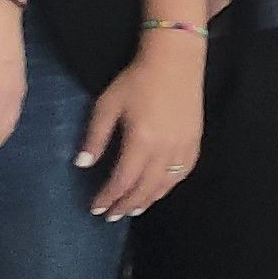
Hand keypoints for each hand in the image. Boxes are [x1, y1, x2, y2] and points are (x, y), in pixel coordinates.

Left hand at [78, 44, 204, 219]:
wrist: (175, 63)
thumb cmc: (137, 80)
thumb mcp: (107, 105)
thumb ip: (96, 137)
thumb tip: (83, 164)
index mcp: (141, 141)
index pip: (123, 180)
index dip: (108, 197)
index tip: (96, 208)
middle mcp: (165, 150)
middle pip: (144, 188)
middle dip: (126, 204)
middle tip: (111, 216)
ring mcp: (183, 148)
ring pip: (165, 185)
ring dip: (147, 200)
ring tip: (133, 209)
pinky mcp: (194, 143)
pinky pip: (181, 174)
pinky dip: (168, 187)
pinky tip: (158, 190)